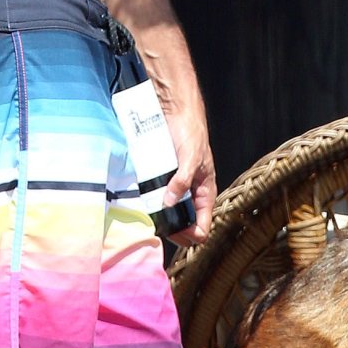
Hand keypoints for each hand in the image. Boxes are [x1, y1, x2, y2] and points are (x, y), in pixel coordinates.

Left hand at [162, 95, 216, 247]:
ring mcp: (175, 187)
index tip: (174, 231)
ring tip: (150, 216)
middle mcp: (191, 192)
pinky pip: (155, 197)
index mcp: (205, 191)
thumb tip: (169, 203)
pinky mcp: (161, 179)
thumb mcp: (190, 158)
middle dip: (173, 229)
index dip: (190, 235)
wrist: (174, 111)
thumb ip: (182, 181)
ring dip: (160, 217)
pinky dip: (150, 203)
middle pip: (184, 225)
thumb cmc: (191, 132)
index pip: (203, 226)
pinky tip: (143, 202)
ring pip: (169, 214)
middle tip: (159, 226)